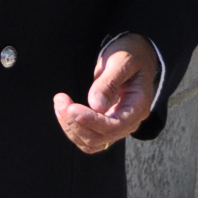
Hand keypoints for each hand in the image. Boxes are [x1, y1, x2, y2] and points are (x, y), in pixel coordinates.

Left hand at [54, 35, 158, 152]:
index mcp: (137, 107)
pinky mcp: (105, 125)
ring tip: (59, 103)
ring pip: (90, 142)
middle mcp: (129, 122)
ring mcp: (117, 126)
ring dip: (70, 127)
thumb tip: (95, 105)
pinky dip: (72, 128)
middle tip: (60, 100)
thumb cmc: (130, 55)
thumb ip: (109, 82)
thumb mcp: (122, 61)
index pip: (114, 126)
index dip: (90, 121)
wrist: (135, 56)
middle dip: (75, 123)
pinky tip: (63, 110)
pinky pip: (87, 137)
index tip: (71, 108)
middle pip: (99, 138)